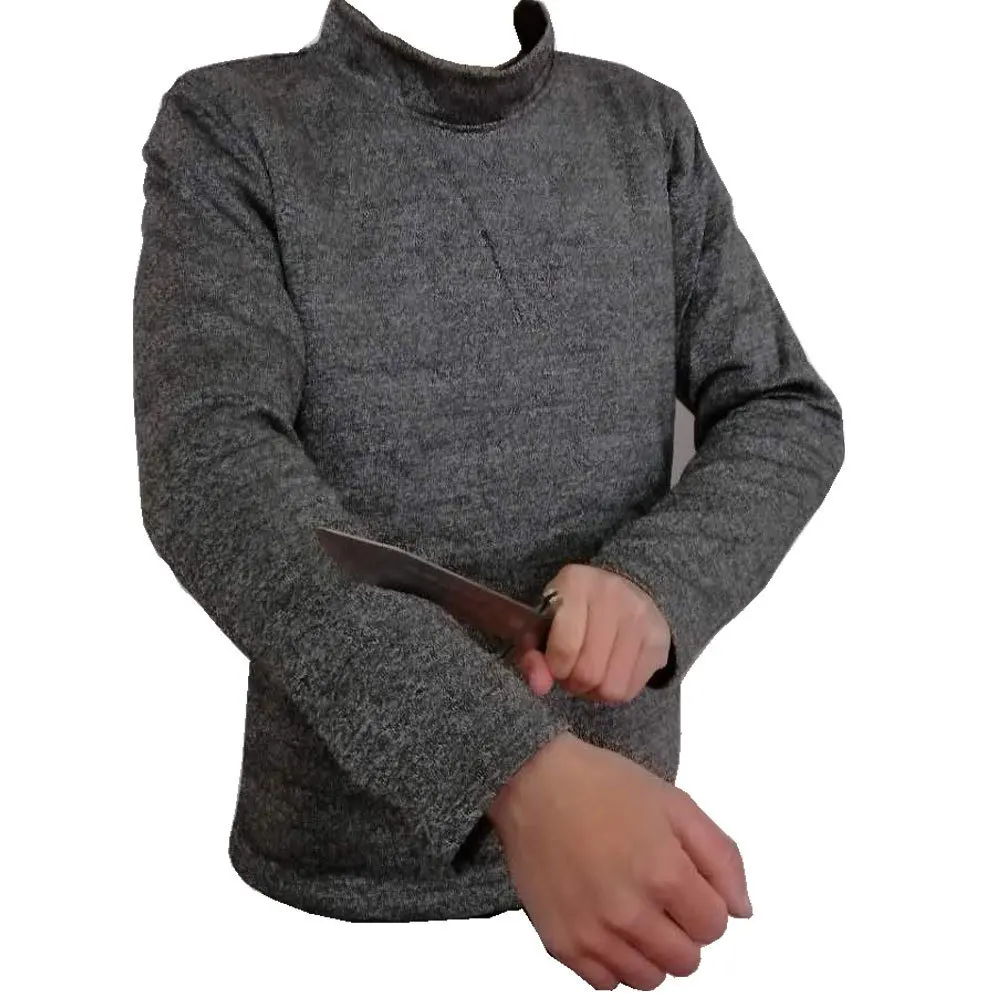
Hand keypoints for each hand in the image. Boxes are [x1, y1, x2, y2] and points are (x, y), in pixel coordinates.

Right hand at [489, 733, 751, 990]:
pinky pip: (606, 982)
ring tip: (632, 908)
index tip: (684, 881)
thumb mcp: (675, 803)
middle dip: (682, 929)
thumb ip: (722, 858)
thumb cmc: (602, 786)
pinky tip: (606, 922)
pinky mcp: (561, 943)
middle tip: (658, 894)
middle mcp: (630, 912)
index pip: (716, 927)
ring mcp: (593, 932)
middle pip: (686, 960)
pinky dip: (613, 960)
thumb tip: (741, 911)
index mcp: (665, 874)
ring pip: (649, 978)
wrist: (533, 781)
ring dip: (650, 950)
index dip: (705, 902)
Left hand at [514, 564, 670, 702]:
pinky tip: (609, 674)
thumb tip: (539, 686)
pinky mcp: (659, 638)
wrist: (627, 585)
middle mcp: (612, 595)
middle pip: (589, 672)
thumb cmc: (572, 610)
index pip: (565, 648)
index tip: (555, 665)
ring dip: (594, 692)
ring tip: (590, 674)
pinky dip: (615, 692)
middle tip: (571, 673)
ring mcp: (640, 616)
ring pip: (612, 688)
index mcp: (576, 583)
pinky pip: (631, 690)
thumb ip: (530, 654)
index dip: (556, 668)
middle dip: (573, 683)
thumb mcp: (541, 623)